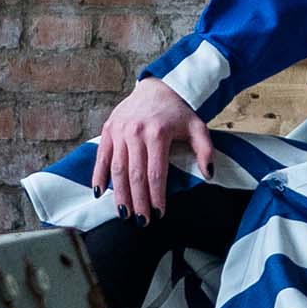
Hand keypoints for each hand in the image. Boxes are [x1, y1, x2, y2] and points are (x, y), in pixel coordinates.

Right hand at [94, 75, 212, 219]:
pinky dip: (98, 175)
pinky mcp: (109, 129)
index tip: (159, 214)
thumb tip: (208, 174)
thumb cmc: (178, 110)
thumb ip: (205, 150)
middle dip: (138, 201)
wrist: (159, 86)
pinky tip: (99, 192)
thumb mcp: (197, 126)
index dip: (157, 196)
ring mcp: (120, 130)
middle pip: (135, 175)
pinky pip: (101, 156)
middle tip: (141, 221)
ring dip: (119, 194)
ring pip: (117, 169)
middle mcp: (136, 132)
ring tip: (123, 213)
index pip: (156, 173)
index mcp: (158, 133)